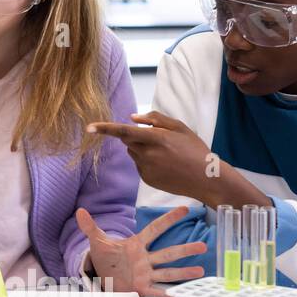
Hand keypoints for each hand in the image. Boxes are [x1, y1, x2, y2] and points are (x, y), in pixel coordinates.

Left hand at [76, 205, 204, 296]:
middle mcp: (145, 260)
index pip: (154, 229)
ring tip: (201, 272)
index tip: (185, 209)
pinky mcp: (142, 289)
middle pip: (167, 253)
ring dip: (184, 272)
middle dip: (185, 250)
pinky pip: (157, 293)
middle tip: (203, 246)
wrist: (102, 277)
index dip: (168, 219)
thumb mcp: (98, 242)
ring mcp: (146, 275)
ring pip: (167, 272)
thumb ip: (91, 227)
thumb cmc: (105, 258)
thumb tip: (80, 211)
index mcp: (136, 245)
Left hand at [88, 111, 213, 199]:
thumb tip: (132, 117)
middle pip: (127, 141)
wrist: (206, 179)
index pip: (124, 132)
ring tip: (166, 155)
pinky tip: (165, 166)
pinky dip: (147, 162)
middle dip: (135, 137)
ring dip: (142, 150)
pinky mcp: (147, 179)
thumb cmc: (195, 150)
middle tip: (157, 140)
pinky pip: (139, 166)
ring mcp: (146, 169)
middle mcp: (148, 154)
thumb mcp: (180, 127)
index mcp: (156, 139)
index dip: (105, 129)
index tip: (89, 128)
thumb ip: (155, 119)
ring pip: (133, 153)